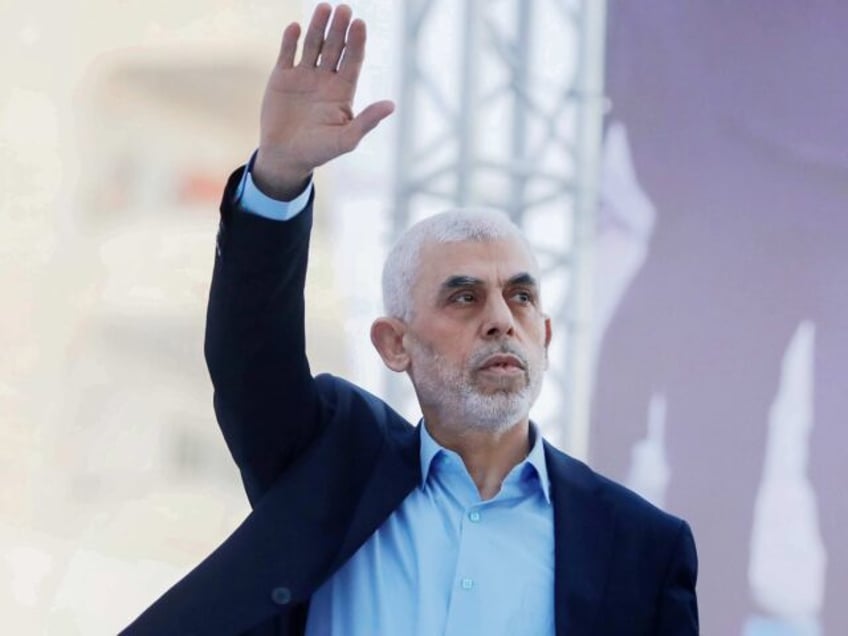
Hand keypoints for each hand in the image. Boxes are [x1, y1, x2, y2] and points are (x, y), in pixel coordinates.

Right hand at [253, 3, 394, 198]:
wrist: (285, 157)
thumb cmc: (319, 152)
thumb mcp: (345, 139)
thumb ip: (367, 121)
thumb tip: (391, 105)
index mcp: (342, 91)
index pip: (352, 60)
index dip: (356, 42)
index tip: (360, 24)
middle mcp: (325, 79)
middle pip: (335, 48)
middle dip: (339, 29)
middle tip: (344, 9)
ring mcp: (303, 76)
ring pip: (313, 45)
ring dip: (318, 27)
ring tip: (324, 7)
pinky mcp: (282, 77)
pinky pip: (287, 53)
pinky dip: (290, 40)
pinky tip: (295, 27)